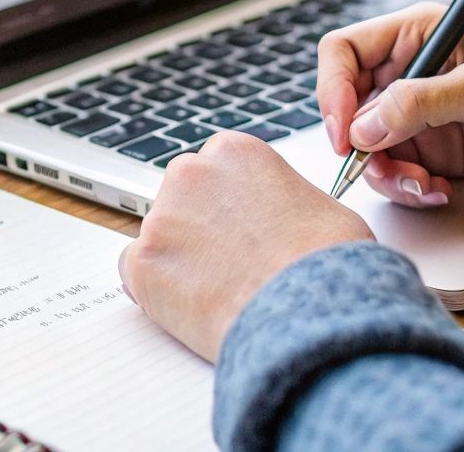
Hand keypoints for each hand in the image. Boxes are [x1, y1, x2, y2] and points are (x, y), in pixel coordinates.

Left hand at [119, 132, 372, 360]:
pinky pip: (137, 275)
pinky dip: (157, 293)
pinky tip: (194, 307)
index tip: (236, 228)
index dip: (226, 206)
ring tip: (220, 291)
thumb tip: (280, 217)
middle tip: (227, 263)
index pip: (212, 171)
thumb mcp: (319, 206)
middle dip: (198, 228)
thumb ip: (281, 198)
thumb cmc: (326, 264)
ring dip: (180, 260)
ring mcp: (160, 217)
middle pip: (180, 199)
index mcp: (234, 151)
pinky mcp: (141, 262)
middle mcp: (191, 173)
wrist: (308, 312)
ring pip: (159, 238)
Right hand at [316, 3, 463, 207]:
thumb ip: (426, 102)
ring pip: (370, 147)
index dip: (333, 90)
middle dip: (357, 142)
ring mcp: (425, 116)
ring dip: (386, 173)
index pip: (345, 52)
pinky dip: (409, 188)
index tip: (344, 130)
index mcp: (422, 33)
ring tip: (422, 184)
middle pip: (349, 105)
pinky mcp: (440, 152)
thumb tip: (367, 125)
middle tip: (377, 167)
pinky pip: (399, 173)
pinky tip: (440, 191)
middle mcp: (415, 72)